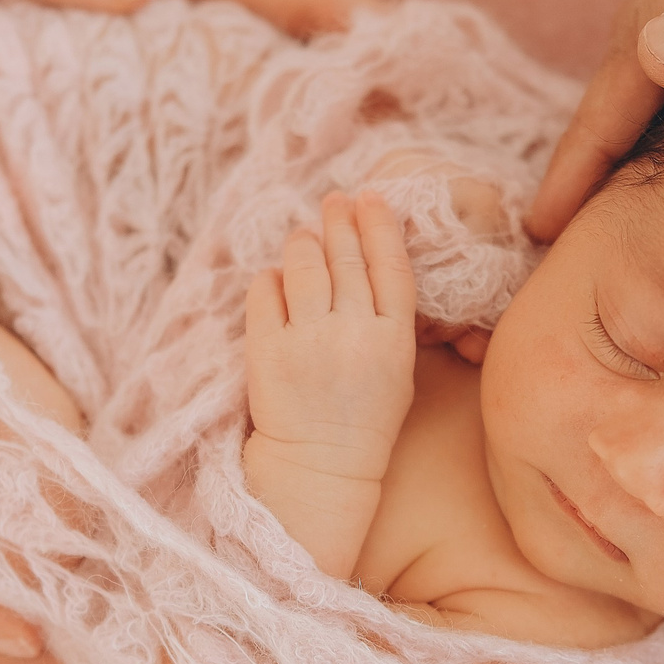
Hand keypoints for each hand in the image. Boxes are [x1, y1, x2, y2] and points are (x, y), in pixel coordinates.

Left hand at [242, 191, 417, 575]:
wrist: (320, 467)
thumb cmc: (363, 419)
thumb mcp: (398, 369)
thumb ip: (386, 317)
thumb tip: (364, 257)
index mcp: (393, 340)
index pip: (390, 266)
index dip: (380, 225)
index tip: (370, 197)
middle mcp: (353, 334)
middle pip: (346, 258)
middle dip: (338, 220)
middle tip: (333, 200)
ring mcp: (308, 341)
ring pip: (304, 265)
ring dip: (303, 243)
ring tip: (304, 237)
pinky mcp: (267, 350)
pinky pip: (265, 291)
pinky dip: (270, 278)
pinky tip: (276, 279)